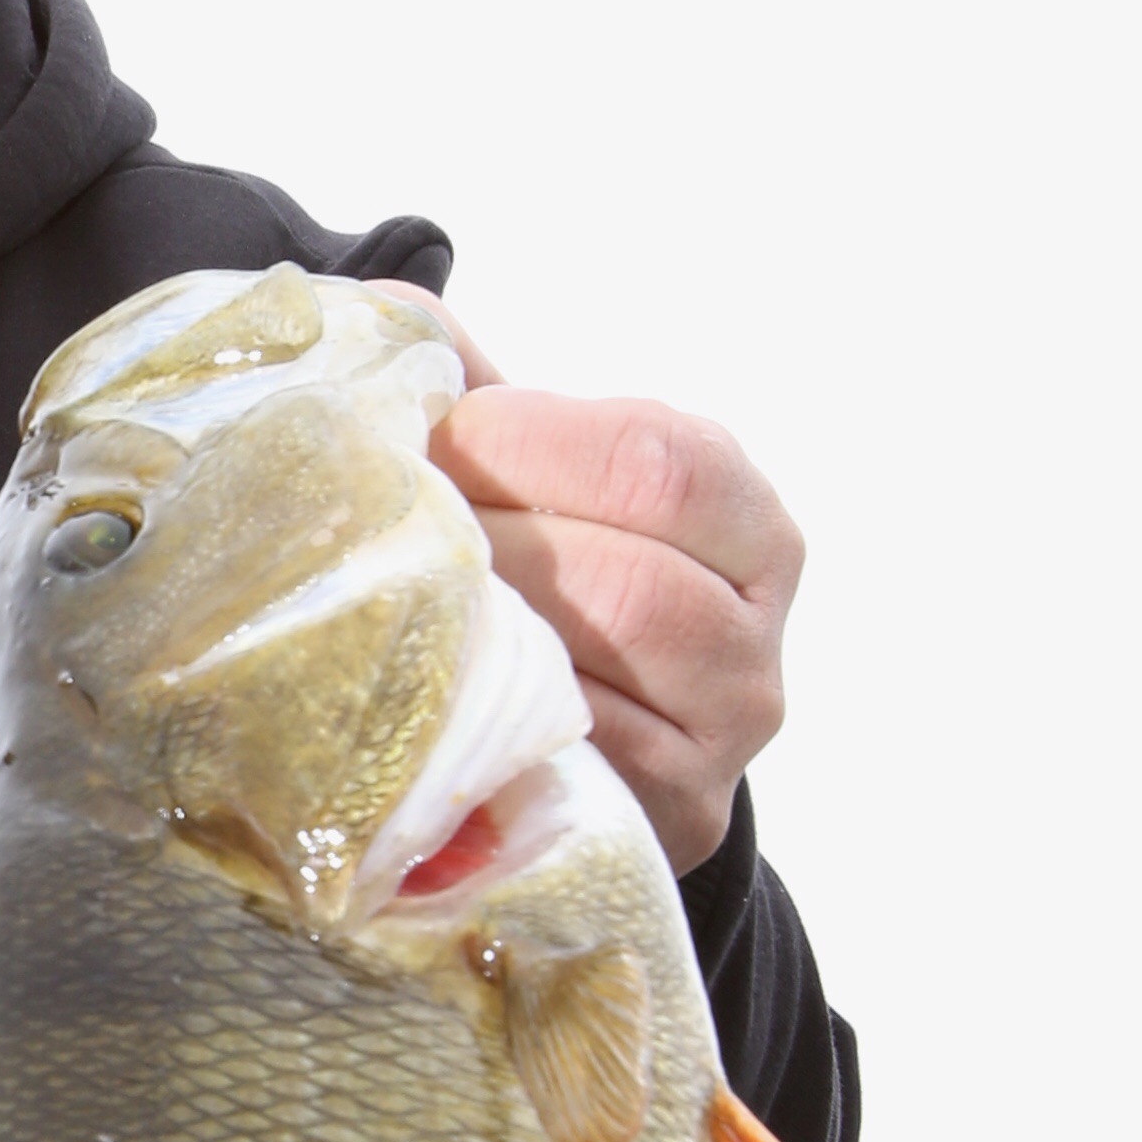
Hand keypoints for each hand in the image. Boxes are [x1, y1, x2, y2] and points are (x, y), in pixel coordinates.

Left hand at [417, 316, 800, 875]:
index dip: (536, 442)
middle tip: (394, 530)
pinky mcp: (663, 823)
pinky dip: (482, 724)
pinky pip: (563, 766)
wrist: (601, 746)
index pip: (665, 462)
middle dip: (490, 544)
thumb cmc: (557, 585)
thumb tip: (387, 318)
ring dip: (479, 635)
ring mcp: (718, 744)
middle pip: (627, 579)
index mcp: (748, 525)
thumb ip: (481, 396)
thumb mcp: (545, 481)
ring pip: (593, 678)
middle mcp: (755, 640)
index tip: (443, 438)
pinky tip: (422, 695)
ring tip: (401, 606)